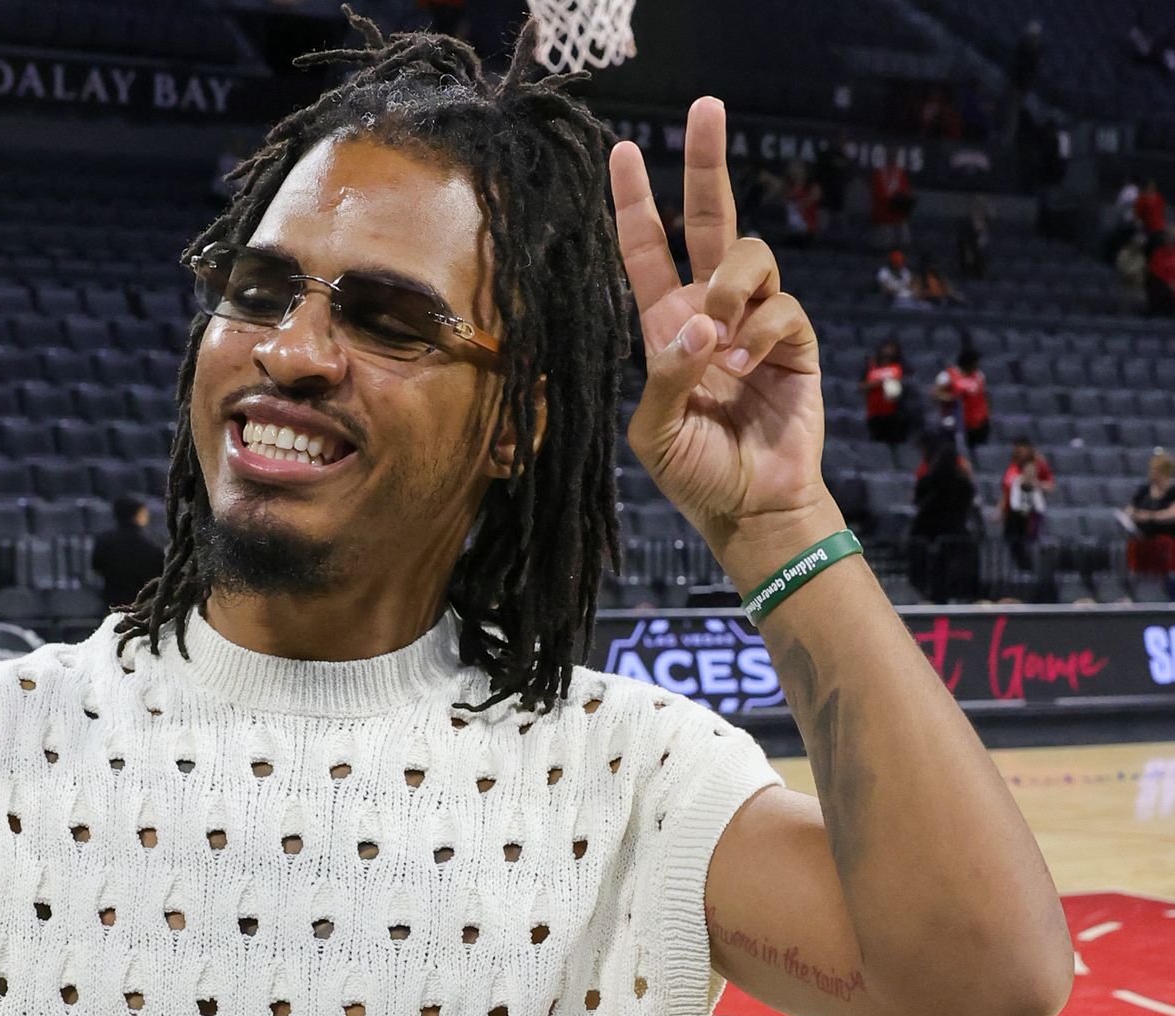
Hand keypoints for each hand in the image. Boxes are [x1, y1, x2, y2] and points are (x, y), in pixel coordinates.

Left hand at [611, 98, 840, 582]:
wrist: (751, 507)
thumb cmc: (694, 472)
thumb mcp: (655, 429)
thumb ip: (666, 375)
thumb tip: (699, 327)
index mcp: (664, 326)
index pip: (647, 249)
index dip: (635, 202)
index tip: (621, 152)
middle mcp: (709, 311)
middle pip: (710, 219)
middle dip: (705, 162)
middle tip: (707, 106)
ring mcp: (755, 321)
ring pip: (748, 257)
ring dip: (729, 290)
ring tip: (720, 345)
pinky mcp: (795, 341)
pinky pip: (780, 308)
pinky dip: (759, 334)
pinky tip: (748, 371)